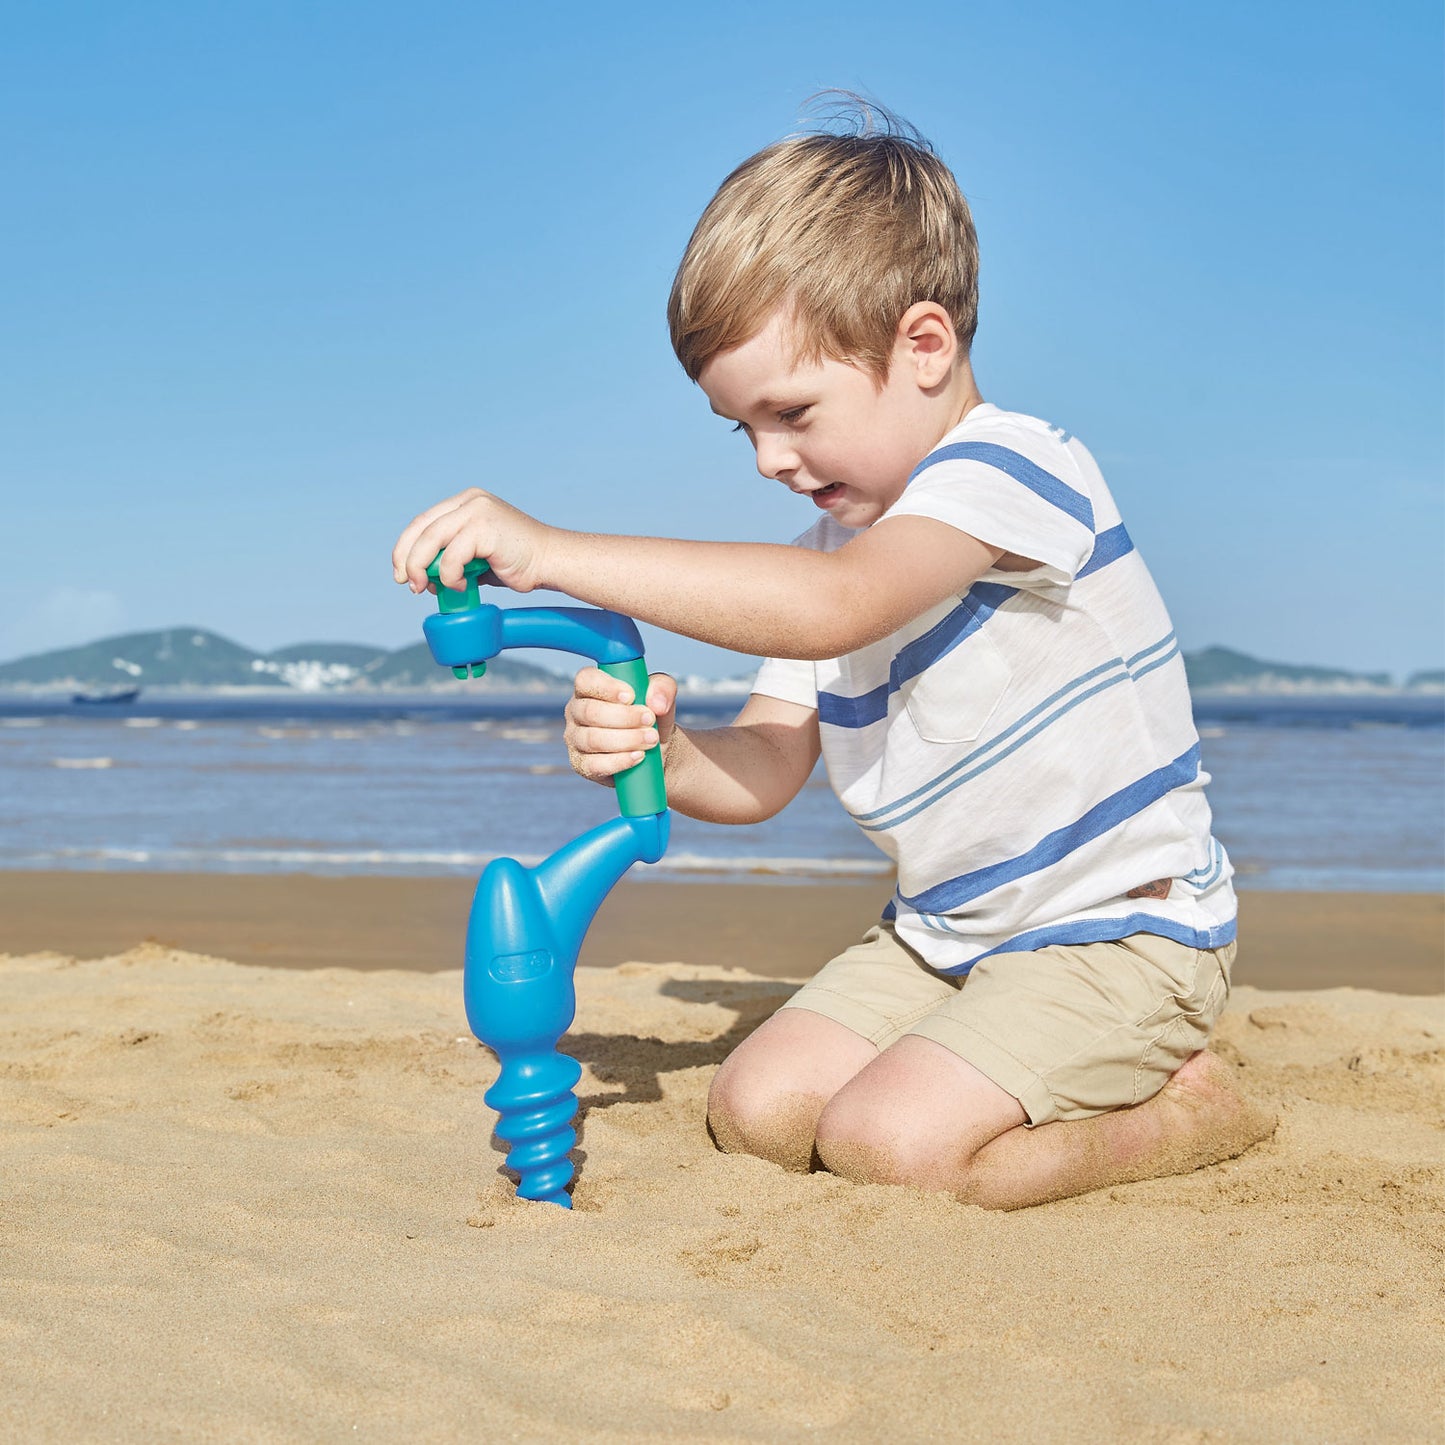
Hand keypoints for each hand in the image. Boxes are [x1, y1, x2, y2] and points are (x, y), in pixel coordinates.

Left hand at [391, 487, 552, 593]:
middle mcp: (470, 501)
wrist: (551, 562)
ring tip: (428, 589)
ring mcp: (477, 510)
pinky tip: (461, 586)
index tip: (401, 572)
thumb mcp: (477, 555)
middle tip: (408, 584)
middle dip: (407, 559)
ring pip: (431, 540)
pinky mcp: (484, 526)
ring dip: (422, 569)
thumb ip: (453, 557)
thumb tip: (424, 577)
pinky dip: (449, 576)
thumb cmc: (518, 563)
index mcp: (467, 502)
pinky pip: (451, 556)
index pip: (423, 522)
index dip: (405, 548)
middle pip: (421, 528)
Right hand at [564, 667, 677, 785]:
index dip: (607, 687)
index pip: (586, 680)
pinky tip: (638, 757)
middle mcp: (576, 711)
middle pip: (590, 712)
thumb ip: (662, 688)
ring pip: (593, 739)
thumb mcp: (661, 696)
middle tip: (650, 720)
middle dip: (624, 717)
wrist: (655, 750)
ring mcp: (575, 740)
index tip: (631, 696)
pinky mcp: (581, 765)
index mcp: (590, 688)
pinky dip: (619, 761)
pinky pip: (595, 765)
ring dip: (626, 740)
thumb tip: (656, 703)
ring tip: (651, 739)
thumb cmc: (650, 716)